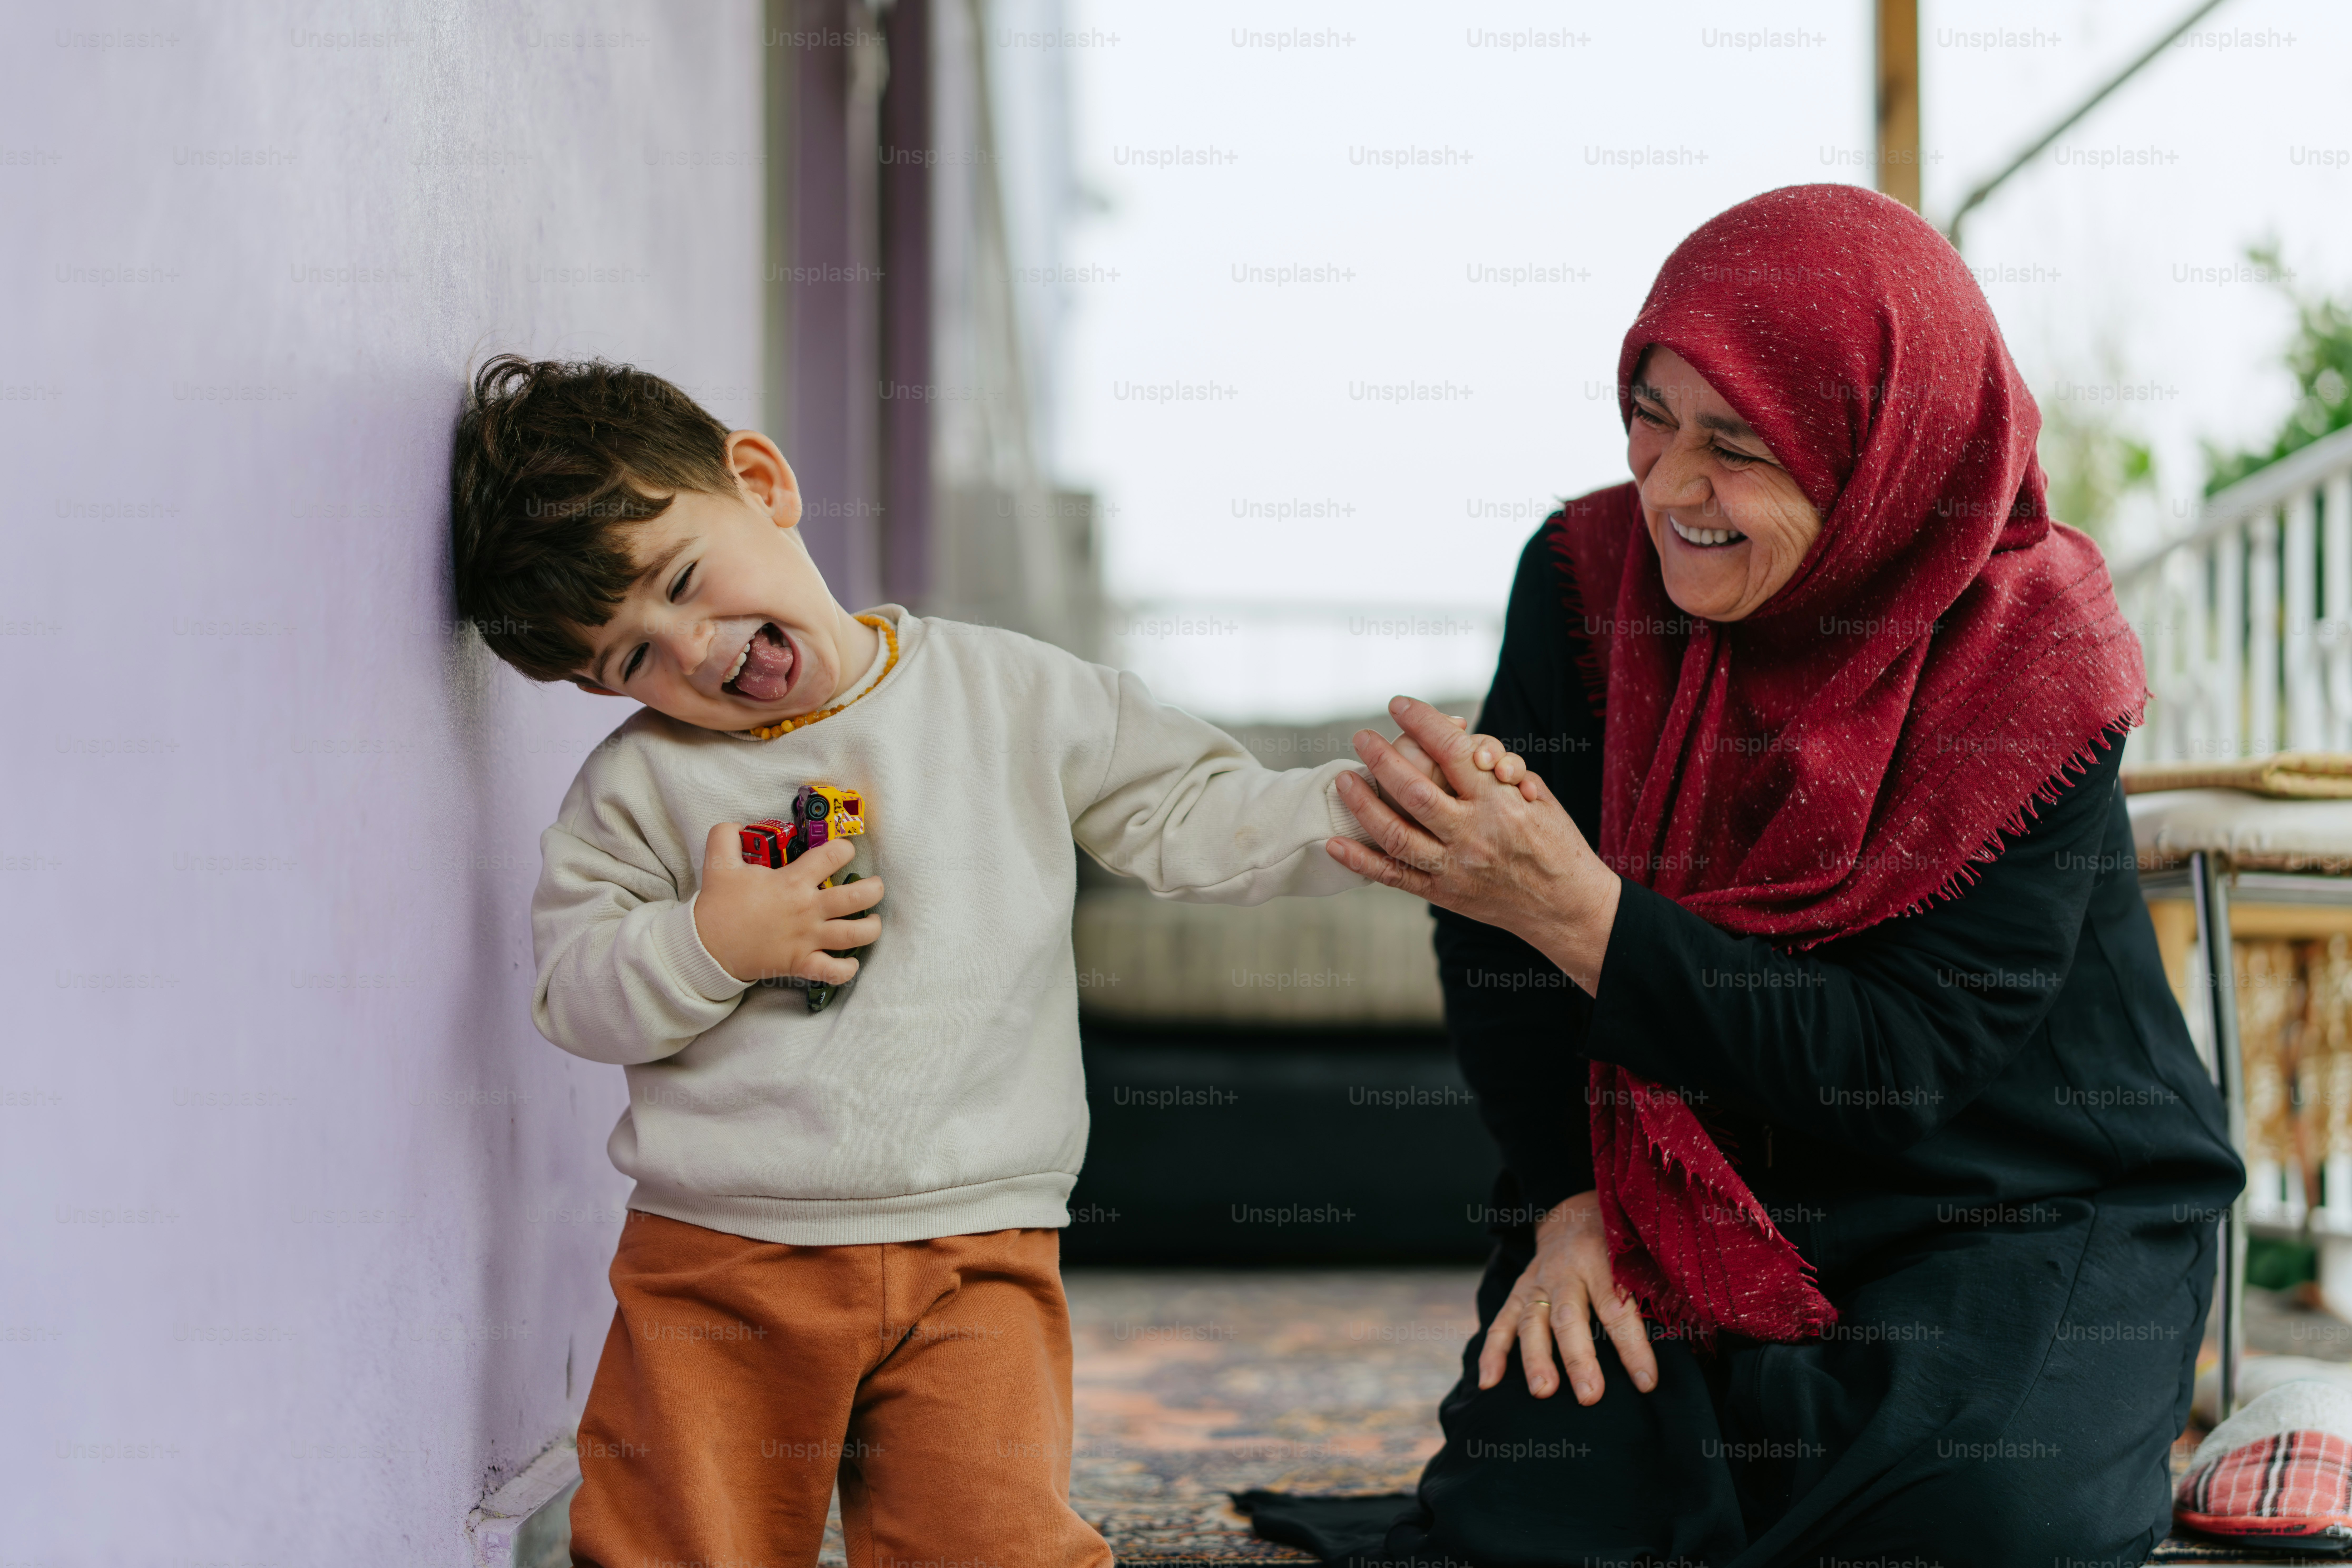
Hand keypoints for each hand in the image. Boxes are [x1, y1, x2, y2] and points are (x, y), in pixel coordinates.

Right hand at [692, 824, 883, 985]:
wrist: (706, 946)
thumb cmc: (718, 905)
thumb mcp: (718, 863)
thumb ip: (725, 836)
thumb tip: (736, 825)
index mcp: (792, 882)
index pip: (832, 856)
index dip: (844, 849)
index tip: (845, 851)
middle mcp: (807, 910)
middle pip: (857, 897)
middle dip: (874, 889)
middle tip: (874, 886)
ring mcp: (807, 939)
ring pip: (854, 935)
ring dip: (871, 927)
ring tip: (873, 921)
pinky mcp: (801, 963)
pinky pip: (834, 972)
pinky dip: (847, 969)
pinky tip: (851, 962)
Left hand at [1327, 696, 1619, 990]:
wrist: (1566, 908)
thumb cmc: (1555, 844)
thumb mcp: (1539, 799)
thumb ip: (1500, 772)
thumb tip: (1466, 744)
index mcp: (1501, 804)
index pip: (1454, 751)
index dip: (1424, 722)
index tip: (1400, 705)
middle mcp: (1473, 835)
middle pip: (1416, 790)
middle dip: (1383, 758)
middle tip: (1361, 735)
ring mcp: (1454, 868)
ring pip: (1396, 833)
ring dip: (1363, 803)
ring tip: (1344, 778)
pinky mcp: (1443, 894)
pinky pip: (1394, 876)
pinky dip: (1360, 861)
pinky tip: (1334, 843)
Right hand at [1477, 1192, 1656, 1403]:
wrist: (1575, 1209)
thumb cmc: (1619, 1239)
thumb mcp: (1639, 1251)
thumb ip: (1654, 1286)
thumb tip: (1689, 1336)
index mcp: (1602, 1258)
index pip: (1617, 1307)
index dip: (1632, 1346)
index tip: (1647, 1382)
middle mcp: (1565, 1269)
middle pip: (1570, 1317)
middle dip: (1578, 1358)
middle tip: (1589, 1395)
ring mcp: (1537, 1280)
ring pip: (1532, 1321)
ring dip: (1535, 1358)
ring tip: (1542, 1393)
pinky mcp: (1519, 1290)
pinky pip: (1501, 1321)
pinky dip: (1492, 1352)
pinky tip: (1488, 1383)